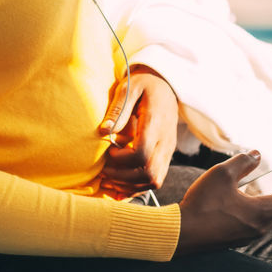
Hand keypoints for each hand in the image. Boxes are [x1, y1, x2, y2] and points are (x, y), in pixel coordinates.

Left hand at [97, 68, 177, 195]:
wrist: (166, 85)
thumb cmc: (144, 84)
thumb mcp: (129, 87)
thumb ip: (118, 109)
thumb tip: (103, 131)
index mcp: (156, 123)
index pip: (142, 153)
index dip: (121, 159)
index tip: (108, 150)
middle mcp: (165, 141)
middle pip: (149, 174)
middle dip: (122, 177)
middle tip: (103, 171)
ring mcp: (168, 150)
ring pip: (154, 181)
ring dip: (129, 185)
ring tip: (108, 179)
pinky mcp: (166, 155)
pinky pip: (155, 180)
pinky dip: (136, 187)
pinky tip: (119, 184)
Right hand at [173, 150, 271, 257]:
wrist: (180, 235)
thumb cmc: (201, 205)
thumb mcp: (221, 175)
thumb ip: (243, 162)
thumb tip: (257, 155)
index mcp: (263, 212)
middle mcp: (262, 227)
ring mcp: (251, 234)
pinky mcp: (240, 237)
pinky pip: (261, 220)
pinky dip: (265, 206)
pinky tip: (254, 195)